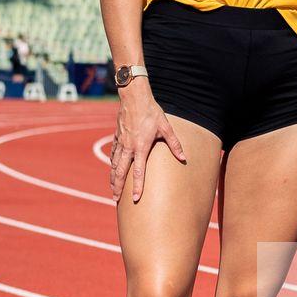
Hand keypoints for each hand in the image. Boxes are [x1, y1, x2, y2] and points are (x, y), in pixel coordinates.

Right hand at [110, 82, 186, 203]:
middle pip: (121, 172)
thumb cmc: (151, 112)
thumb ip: (174, 144)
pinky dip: (112, 163)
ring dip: (113, 177)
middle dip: (118, 187)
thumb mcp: (166, 127)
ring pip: (114, 164)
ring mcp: (121, 142)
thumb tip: (184, 158)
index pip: (138, 172)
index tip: (135, 199)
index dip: (138, 186)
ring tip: (112, 188)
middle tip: (116, 199)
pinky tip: (112, 168)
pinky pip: (113, 154)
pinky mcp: (117, 137)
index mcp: (141, 147)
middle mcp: (128, 147)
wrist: (134, 98)